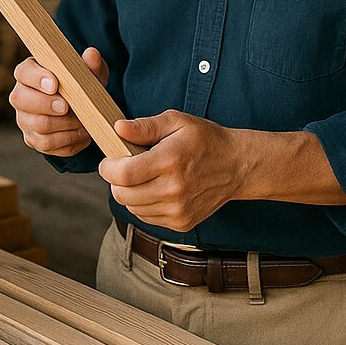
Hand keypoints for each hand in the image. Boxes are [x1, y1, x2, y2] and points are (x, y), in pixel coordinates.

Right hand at [9, 47, 108, 155]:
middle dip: (46, 104)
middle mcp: (20, 96)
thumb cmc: (80, 84)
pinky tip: (82, 134)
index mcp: (29, 72)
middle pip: (22, 100)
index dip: (37, 78)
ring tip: (82, 121)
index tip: (55, 84)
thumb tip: (92, 55)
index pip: (24, 72)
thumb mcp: (88, 72)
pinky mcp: (33, 139)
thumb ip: (91, 64)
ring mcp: (25, 119)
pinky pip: (47, 144)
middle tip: (66, 106)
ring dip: (64, 125)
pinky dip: (68, 140)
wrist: (82, 110)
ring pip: (37, 125)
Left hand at [98, 111, 244, 231]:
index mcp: (170, 161)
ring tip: (141, 177)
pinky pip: (147, 217)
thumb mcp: (176, 121)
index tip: (108, 161)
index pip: (125, 174)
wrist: (237, 166)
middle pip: (124, 195)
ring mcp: (179, 210)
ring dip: (129, 194)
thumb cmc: (205, 140)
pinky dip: (143, 205)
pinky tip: (154, 189)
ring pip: (133, 209)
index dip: (108, 168)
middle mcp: (174, 190)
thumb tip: (118, 128)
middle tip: (122, 167)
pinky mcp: (182, 223)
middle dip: (115, 181)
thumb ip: (145, 126)